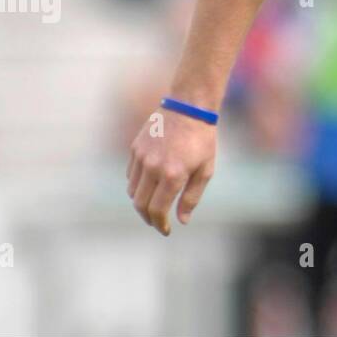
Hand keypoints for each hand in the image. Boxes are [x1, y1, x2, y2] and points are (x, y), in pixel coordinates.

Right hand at [127, 107, 216, 235]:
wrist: (189, 107)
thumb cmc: (202, 139)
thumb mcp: (205, 169)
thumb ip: (192, 197)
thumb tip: (181, 220)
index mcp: (172, 174)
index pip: (157, 210)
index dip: (160, 224)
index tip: (166, 230)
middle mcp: (153, 167)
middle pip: (140, 205)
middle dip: (148, 218)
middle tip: (157, 222)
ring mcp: (141, 157)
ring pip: (132, 191)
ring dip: (141, 202)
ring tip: (154, 204)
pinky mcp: (135, 148)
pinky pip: (131, 175)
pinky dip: (137, 185)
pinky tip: (150, 184)